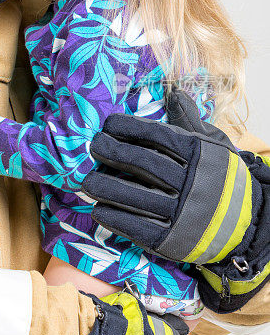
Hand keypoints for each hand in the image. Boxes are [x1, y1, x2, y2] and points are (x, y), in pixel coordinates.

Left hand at [80, 88, 269, 312]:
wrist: (247, 224)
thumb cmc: (221, 178)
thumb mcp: (214, 146)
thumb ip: (190, 122)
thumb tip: (174, 94)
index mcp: (200, 154)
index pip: (158, 136)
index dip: (129, 128)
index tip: (108, 125)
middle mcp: (191, 182)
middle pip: (143, 164)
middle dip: (112, 153)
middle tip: (94, 146)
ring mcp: (182, 213)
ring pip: (136, 197)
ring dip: (105, 188)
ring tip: (86, 182)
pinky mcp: (173, 240)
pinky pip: (137, 227)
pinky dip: (115, 218)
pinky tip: (98, 209)